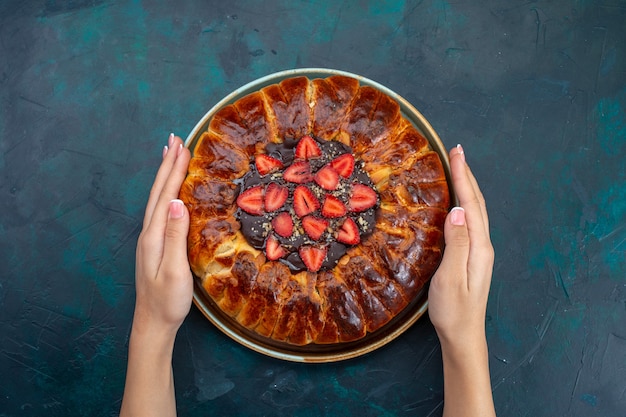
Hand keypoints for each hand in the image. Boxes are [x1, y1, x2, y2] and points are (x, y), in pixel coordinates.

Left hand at [120, 133, 191, 416]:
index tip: (181, 145)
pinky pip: (160, 209)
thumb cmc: (167, 301)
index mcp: (153, 235)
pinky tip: (170, 193)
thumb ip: (175, 236)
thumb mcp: (175, 270)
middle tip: (174, 139)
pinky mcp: (155, 245)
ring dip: (164, 175)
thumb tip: (177, 202)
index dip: (173, 169)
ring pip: (157, 199)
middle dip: (167, 164)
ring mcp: (150, 239)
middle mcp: (148, 232)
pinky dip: (165, 192)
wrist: (152, 323)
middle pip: (158, 192)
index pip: (165, 195)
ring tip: (170, 156)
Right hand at [428, 144, 493, 345]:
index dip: (463, 177)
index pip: (471, 204)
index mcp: (479, 247)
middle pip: (477, 203)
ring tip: (457, 167)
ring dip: (467, 187)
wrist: (463, 335)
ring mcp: (479, 251)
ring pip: (475, 211)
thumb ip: (456, 244)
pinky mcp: (472, 256)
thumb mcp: (450, 278)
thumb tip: (458, 210)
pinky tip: (457, 201)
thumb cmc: (453, 311)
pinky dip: (464, 203)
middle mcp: (483, 245)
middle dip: (467, 175)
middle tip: (457, 151)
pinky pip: (470, 221)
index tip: (456, 153)